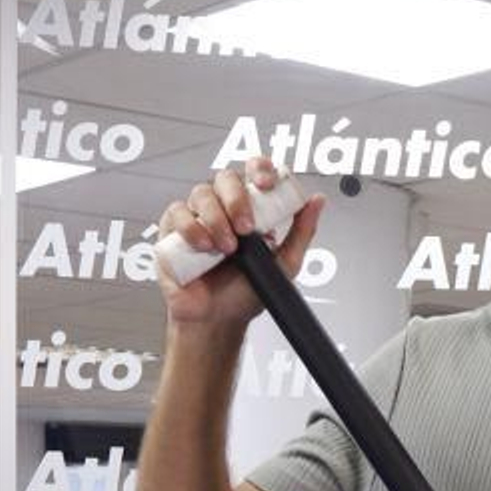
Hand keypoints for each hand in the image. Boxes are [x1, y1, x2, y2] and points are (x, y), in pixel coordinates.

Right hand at [155, 157, 324, 328]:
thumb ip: (302, 233)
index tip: (267, 185)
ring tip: (226, 249)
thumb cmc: (246, 293)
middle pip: (225, 177)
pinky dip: (192, 228)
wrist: (218, 321)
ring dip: (217, 219)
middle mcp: (221, 206)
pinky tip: (203, 247)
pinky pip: (178, 212)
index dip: (259, 169)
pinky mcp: (173, 229)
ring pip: (202, 193)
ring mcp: (196, 215)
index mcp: (248, 207)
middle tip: (246, 228)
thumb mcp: (284, 265)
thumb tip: (317, 201)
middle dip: (238, 199)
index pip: (252, 172)